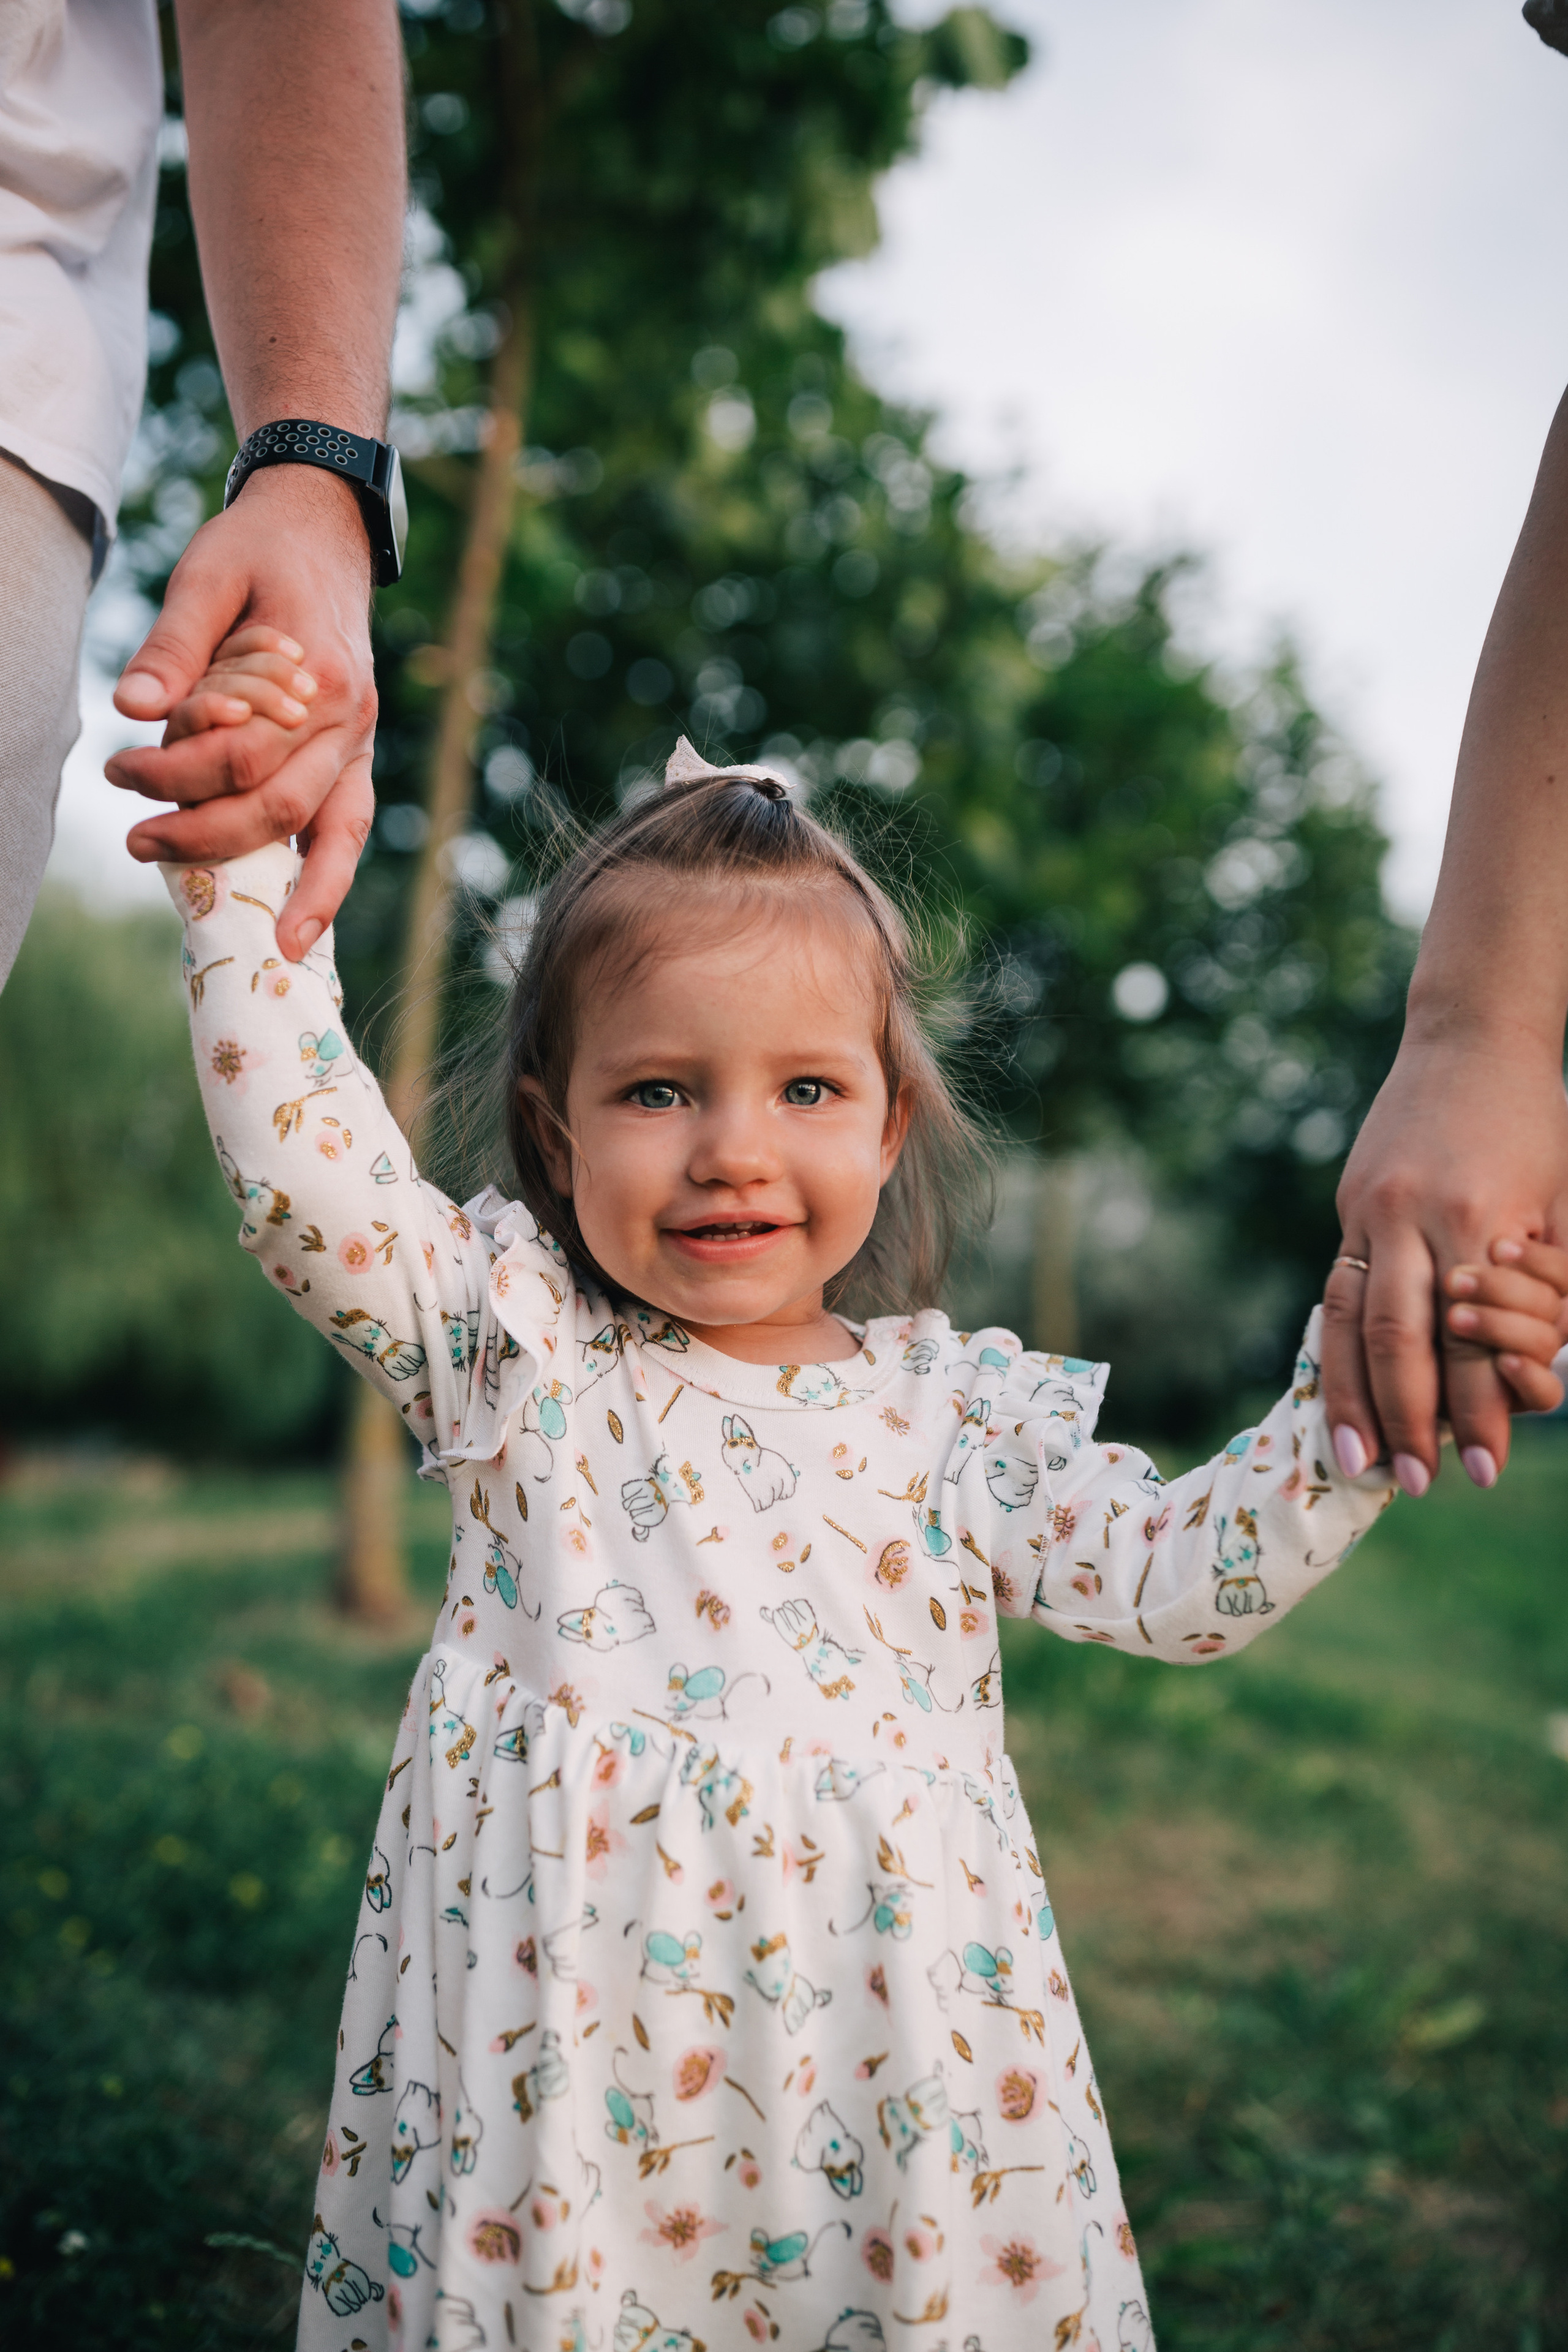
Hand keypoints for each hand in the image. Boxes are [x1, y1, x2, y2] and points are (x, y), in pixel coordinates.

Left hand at [104, 466, 377, 960]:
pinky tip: (300, 919)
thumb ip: (173, 644)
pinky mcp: (358, 754)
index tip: (116, 770)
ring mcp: (362, 741)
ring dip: (299, 892)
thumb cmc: (258, 550)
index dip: (172, 774)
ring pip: (337, 834)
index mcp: (317, 677)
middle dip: (207, 838)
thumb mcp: (206, 575)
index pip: (239, 754)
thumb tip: (129, 705)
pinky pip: (350, 828)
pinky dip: (328, 877)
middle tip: (138, 843)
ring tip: (268, 943)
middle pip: (281, 806)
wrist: (324, 529)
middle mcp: (351, 719)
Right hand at [1323, 1033, 1567, 1493]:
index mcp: (1479, 1216)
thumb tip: (1536, 1379)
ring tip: (1357, 1462)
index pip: (1474, 1339)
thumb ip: (1558, 1284)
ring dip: (1352, 1398)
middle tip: (1418, 1482)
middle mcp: (1413, 1216)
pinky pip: (1333, 1292)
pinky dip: (1333, 1352)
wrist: (1470, 1039)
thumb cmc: (1539, 1124)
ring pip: (1349, 1320)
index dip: (1479, 1410)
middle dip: (1410, 1419)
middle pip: (1401, 1338)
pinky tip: (1337, 1397)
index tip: (1486, 1469)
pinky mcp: (1350, 1206)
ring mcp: (1370, 1210)